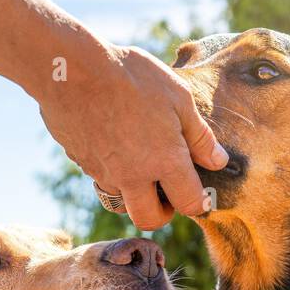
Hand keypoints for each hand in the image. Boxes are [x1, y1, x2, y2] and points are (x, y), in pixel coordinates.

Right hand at [37, 43, 228, 230]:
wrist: (71, 70)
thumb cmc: (131, 77)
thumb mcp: (178, 97)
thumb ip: (200, 136)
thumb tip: (218, 161)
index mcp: (164, 161)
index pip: (190, 204)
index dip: (200, 202)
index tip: (199, 192)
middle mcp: (133, 176)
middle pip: (149, 220)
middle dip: (162, 213)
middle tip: (166, 190)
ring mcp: (103, 173)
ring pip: (121, 201)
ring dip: (133, 191)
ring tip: (138, 159)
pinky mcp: (82, 163)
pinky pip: (100, 178)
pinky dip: (111, 170)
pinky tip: (112, 141)